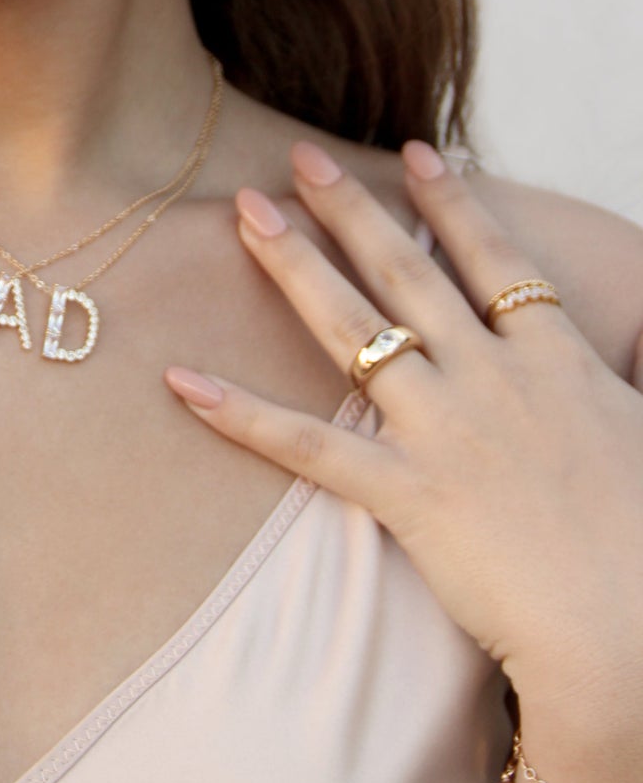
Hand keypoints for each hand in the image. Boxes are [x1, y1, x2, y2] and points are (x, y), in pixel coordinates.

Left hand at [163, 139, 642, 749]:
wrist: (633, 629)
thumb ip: (610, 391)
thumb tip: (610, 366)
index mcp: (557, 363)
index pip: (495, 260)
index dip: (453, 203)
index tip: (416, 153)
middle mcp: (495, 379)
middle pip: (408, 271)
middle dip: (349, 207)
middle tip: (299, 157)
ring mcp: (446, 431)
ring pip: (354, 327)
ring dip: (294, 264)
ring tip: (246, 212)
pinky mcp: (408, 495)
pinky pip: (309, 446)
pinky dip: (242, 415)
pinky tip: (185, 383)